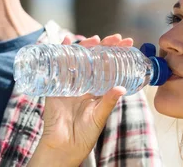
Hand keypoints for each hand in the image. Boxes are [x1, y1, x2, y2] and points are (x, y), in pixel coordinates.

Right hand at [29, 34, 133, 166]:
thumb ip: (108, 102)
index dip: (116, 54)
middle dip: (104, 46)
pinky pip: (57, 66)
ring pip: (78, 59)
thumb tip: (121, 88)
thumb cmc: (84, 134)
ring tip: (94, 39)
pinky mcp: (55, 85)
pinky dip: (60, 52)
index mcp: (96, 90)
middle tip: (115, 38)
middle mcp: (84, 83)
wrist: (63, 146)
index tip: (127, 43)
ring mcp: (70, 83)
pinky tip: (66, 41)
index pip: (108, 67)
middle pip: (94, 59)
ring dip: (85, 46)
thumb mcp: (99, 117)